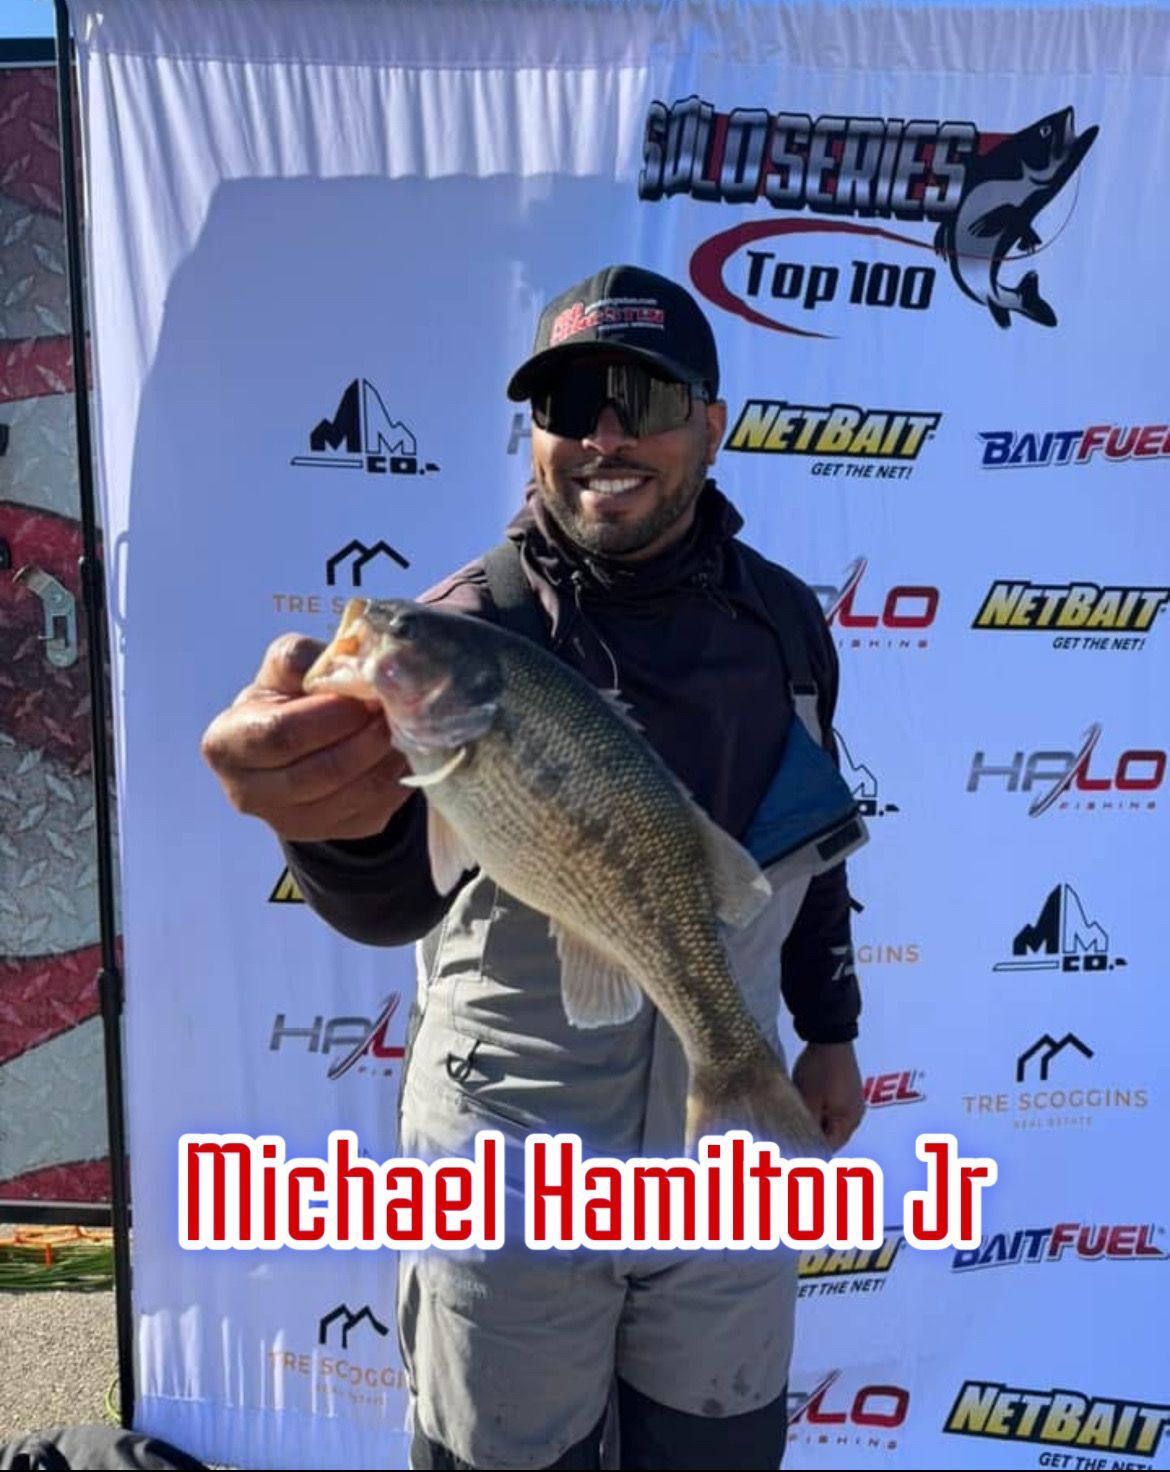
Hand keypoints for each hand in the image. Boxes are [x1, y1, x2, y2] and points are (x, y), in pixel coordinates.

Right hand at [200, 632, 413, 840]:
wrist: (299, 742)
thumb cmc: (288, 697)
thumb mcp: (284, 668)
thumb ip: (303, 659)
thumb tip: (347, 664)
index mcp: (227, 745)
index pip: (280, 734)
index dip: (328, 716)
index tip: (362, 696)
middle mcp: (249, 793)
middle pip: (319, 772)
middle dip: (364, 738)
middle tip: (393, 710)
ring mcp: (293, 822)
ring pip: (354, 794)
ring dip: (387, 756)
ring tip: (405, 724)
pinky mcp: (335, 832)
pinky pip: (378, 807)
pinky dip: (398, 775)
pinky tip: (404, 748)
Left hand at [791, 1042, 864, 1152]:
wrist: (830, 1035)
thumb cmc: (819, 1071)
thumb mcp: (808, 1099)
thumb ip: (806, 1124)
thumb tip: (799, 1144)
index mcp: (849, 1121)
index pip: (829, 1147)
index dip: (809, 1150)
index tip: (788, 1148)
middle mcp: (855, 1115)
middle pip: (832, 1136)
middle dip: (812, 1137)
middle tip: (788, 1135)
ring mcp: (852, 1102)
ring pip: (831, 1123)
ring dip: (815, 1124)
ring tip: (793, 1122)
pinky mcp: (847, 1090)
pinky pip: (833, 1110)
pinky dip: (819, 1112)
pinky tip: (804, 1107)